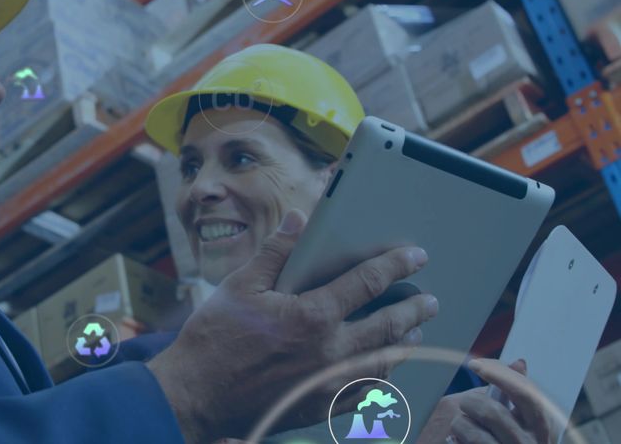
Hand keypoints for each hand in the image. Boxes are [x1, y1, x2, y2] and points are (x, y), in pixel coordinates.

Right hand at [147, 210, 438, 442]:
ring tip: (414, 333)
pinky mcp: (320, 407)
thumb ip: (276, 252)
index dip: (395, 265)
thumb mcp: (240, 285)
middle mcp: (330, 352)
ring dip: (403, 345)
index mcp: (312, 315)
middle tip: (430, 300)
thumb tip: (300, 219)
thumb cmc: (214, 338)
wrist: (195, 396)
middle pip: (388, 327)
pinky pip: (365, 394)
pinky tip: (383, 371)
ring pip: (384, 363)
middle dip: (414, 310)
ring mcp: (328, 384)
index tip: (416, 256)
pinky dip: (382, 380)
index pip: (367, 283)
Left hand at [440, 359, 560, 443]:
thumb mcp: (519, 419)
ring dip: (460, 425)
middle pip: (493, 412)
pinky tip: (456, 440)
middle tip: (465, 404)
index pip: (526, 394)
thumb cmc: (507, 438)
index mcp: (541, 427)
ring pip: (473, 432)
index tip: (475, 364)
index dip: (499, 375)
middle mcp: (529, 443)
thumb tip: (520, 362)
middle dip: (471, 403)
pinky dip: (455, 439)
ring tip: (461, 427)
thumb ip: (516, 394)